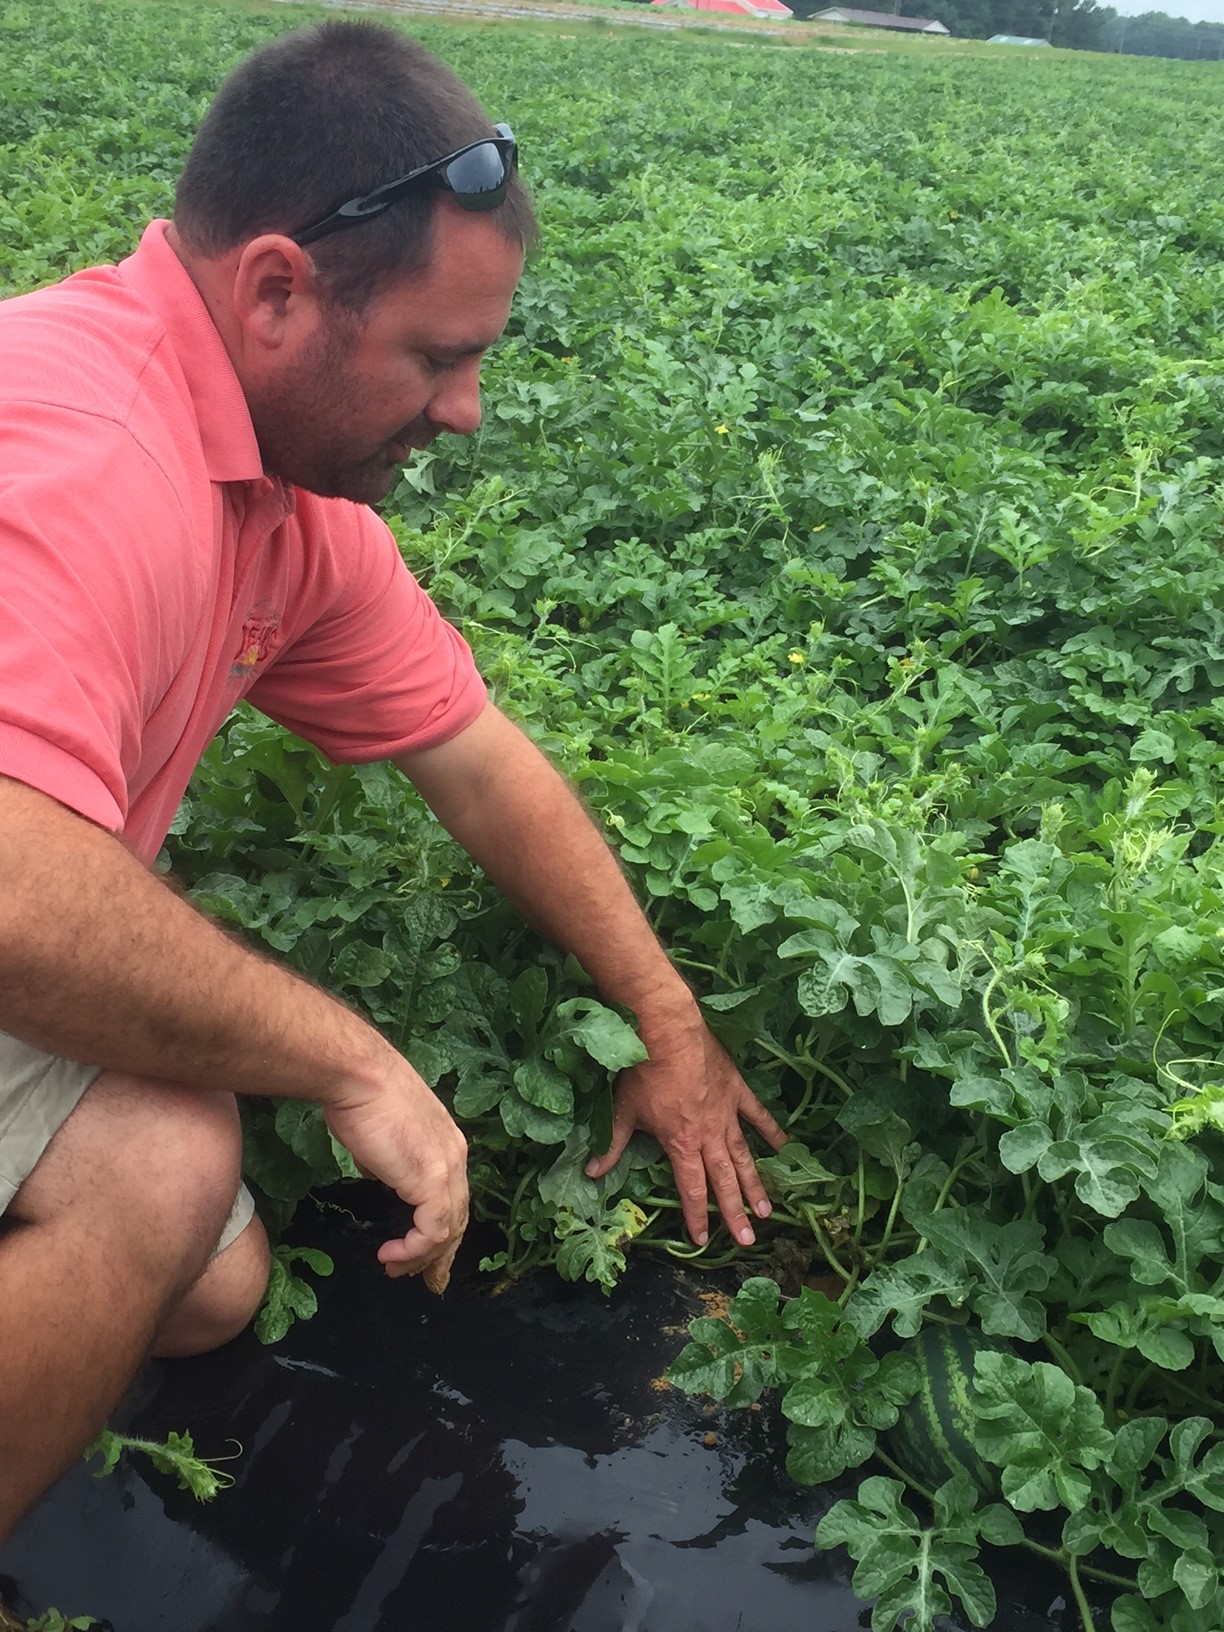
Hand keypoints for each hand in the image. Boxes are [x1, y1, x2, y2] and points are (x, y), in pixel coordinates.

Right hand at [325, 1057, 468, 1284]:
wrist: (360, 1077)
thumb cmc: (362, 1097)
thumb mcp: (380, 1135)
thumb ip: (388, 1159)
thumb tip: (380, 1172)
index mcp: (447, 1144)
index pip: (453, 1196)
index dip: (441, 1227)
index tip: (423, 1251)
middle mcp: (456, 1157)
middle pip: (458, 1217)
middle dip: (441, 1253)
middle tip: (426, 1279)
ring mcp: (447, 1169)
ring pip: (449, 1228)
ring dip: (424, 1256)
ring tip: (398, 1268)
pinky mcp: (432, 1181)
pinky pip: (433, 1231)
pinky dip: (414, 1249)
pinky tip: (391, 1254)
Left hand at [584, 1013, 785, 1247]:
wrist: (669, 1032)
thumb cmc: (644, 1073)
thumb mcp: (623, 1111)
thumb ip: (612, 1146)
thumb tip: (591, 1173)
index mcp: (681, 1144)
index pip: (690, 1188)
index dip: (695, 1215)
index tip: (702, 1239)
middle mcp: (709, 1135)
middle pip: (723, 1180)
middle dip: (734, 1213)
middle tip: (747, 1240)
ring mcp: (727, 1113)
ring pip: (744, 1156)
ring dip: (755, 1184)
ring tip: (767, 1211)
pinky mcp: (737, 1090)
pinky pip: (758, 1115)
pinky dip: (772, 1132)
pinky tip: (786, 1149)